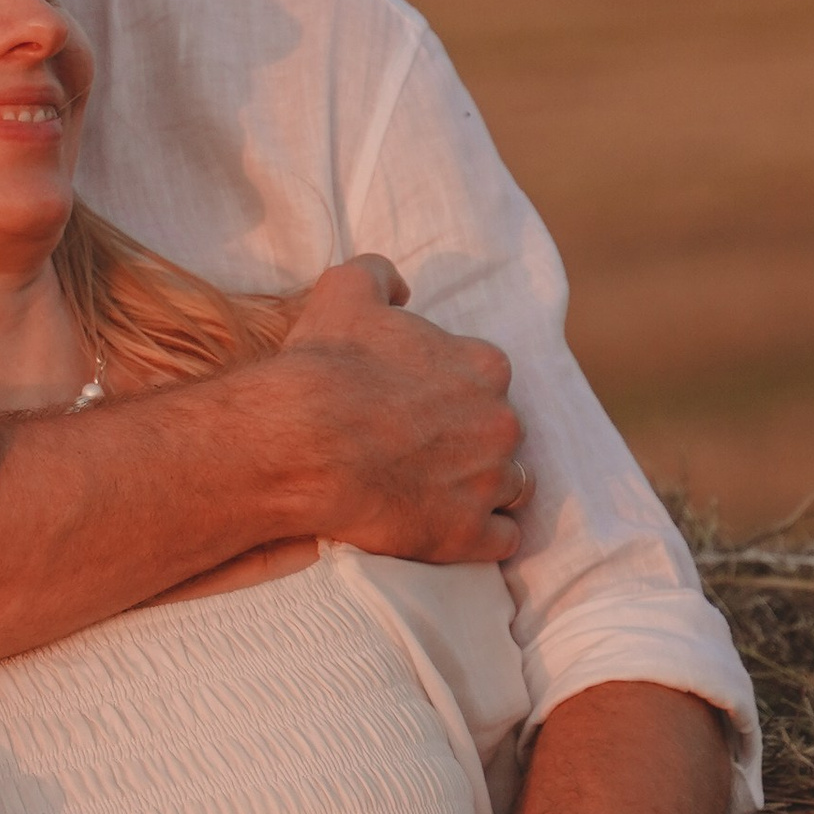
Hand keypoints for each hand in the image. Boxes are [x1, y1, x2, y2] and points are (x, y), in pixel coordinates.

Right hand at [278, 258, 524, 564]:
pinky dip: (482, 537)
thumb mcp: (345, 291)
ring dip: (485, 488)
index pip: (487, 378)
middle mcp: (500, 422)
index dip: (454, 391)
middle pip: (501, 433)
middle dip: (473, 441)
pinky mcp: (469, 536)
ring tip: (440, 492)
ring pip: (511, 486)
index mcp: (483, 366)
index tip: (422, 404)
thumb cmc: (325, 366)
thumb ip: (381, 273)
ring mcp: (490, 483)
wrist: (302, 442)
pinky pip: (501, 540)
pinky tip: (449, 529)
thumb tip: (402, 288)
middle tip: (425, 450)